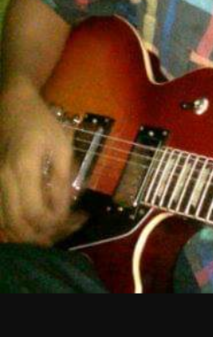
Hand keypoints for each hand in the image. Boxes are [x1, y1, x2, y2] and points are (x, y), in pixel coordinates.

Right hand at [0, 82, 84, 244]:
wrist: (13, 106)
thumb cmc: (41, 123)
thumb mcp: (61, 146)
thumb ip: (62, 178)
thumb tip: (64, 209)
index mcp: (22, 168)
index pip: (35, 212)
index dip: (55, 222)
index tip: (75, 218)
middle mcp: (2, 180)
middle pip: (18, 225)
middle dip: (43, 234)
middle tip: (66, 229)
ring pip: (5, 225)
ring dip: (28, 234)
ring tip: (52, 229)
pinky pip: (0, 216)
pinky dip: (16, 226)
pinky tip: (34, 223)